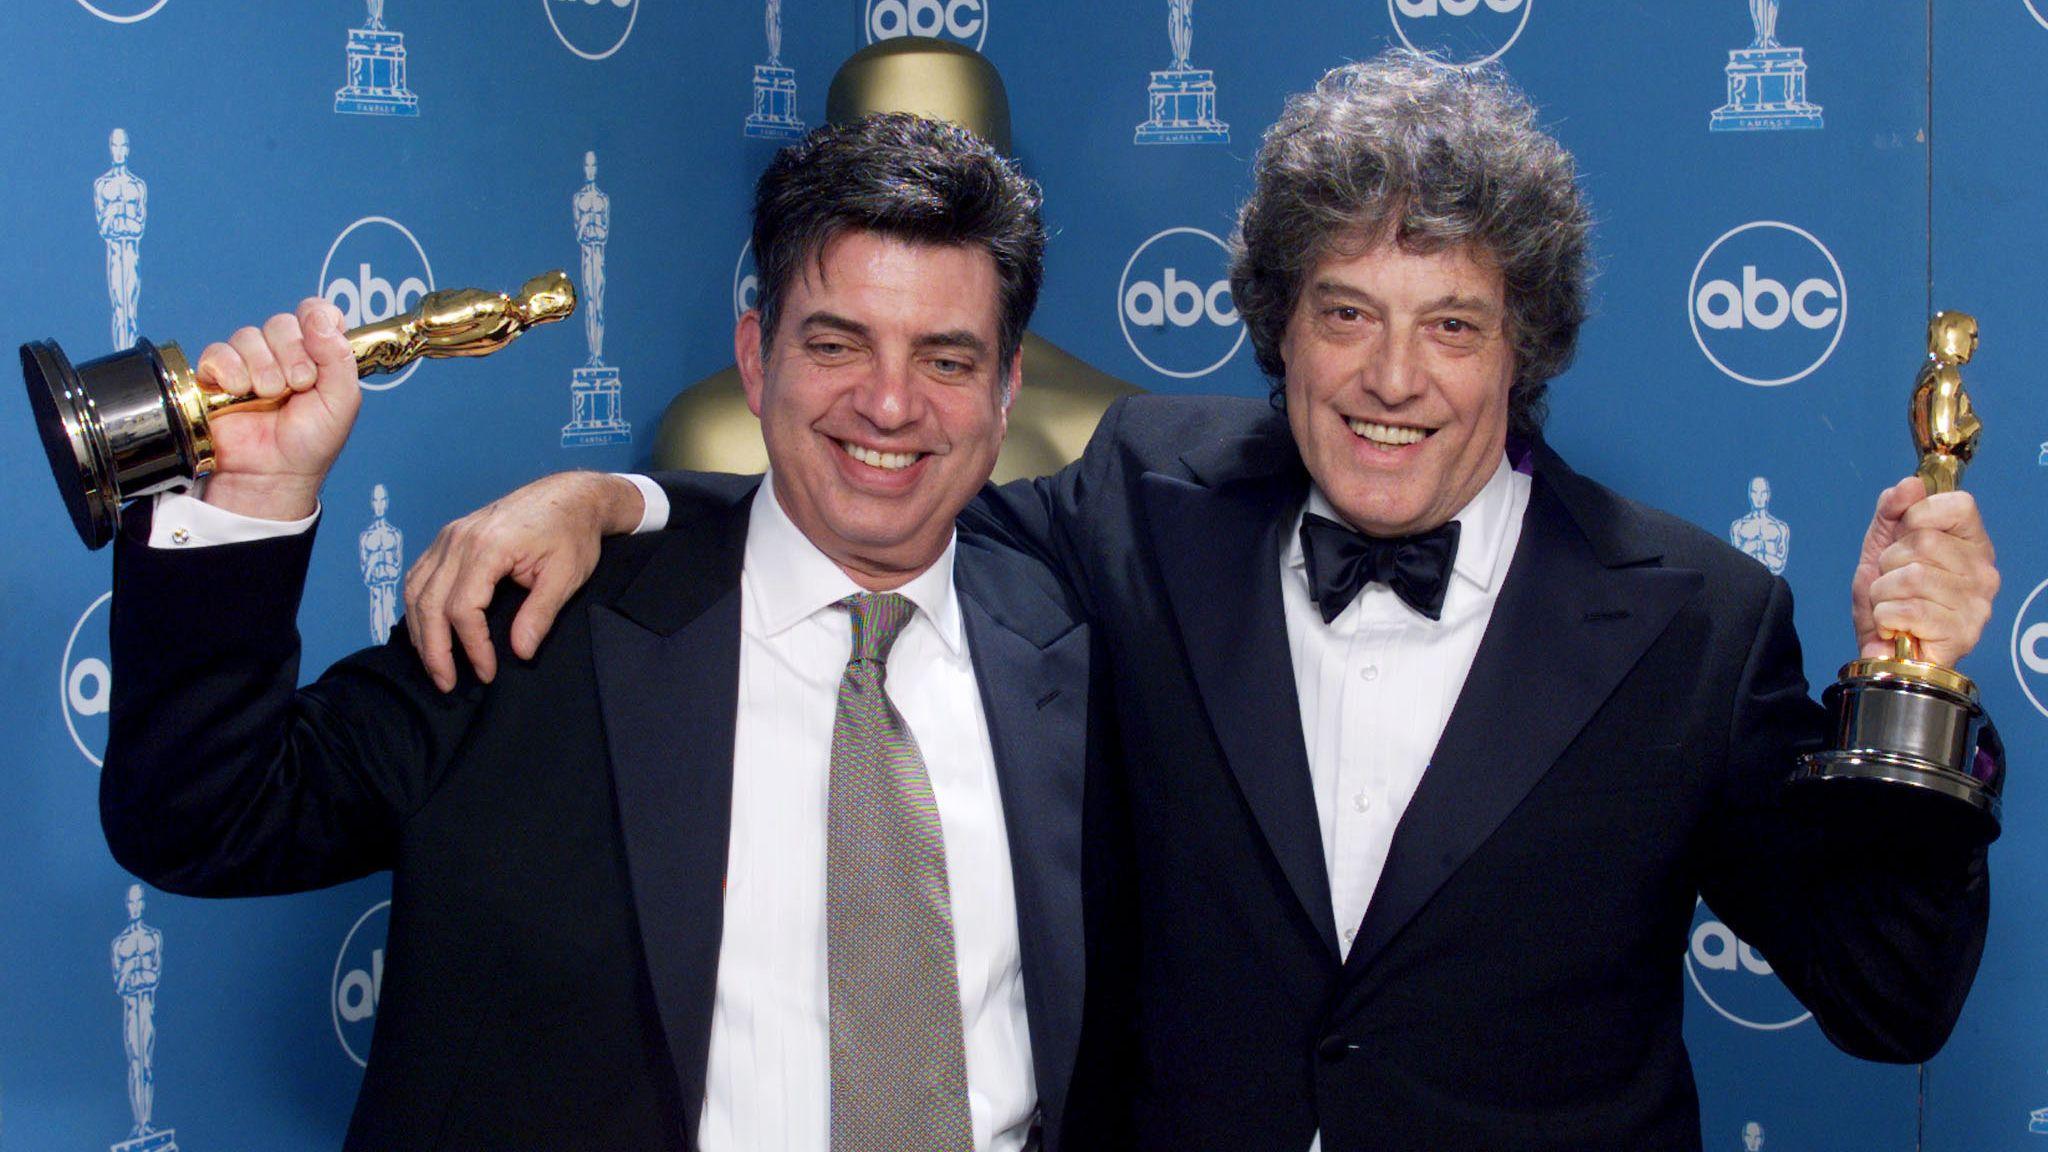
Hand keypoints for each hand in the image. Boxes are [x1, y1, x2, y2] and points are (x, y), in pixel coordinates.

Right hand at [195, 298, 359, 520]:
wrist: (274, 473)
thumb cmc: (310, 443)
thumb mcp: (342, 401)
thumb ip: (339, 356)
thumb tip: (319, 316)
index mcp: (316, 354)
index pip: (316, 312)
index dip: (316, 320)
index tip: (319, 340)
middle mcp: (283, 354)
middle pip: (282, 323)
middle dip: (292, 355)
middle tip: (297, 387)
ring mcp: (249, 363)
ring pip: (249, 336)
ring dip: (264, 369)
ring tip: (269, 397)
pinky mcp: (217, 375)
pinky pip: (218, 352)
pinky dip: (230, 371)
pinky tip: (240, 392)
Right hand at [403, 471, 644, 690]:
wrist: (569, 496)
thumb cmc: (572, 534)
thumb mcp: (566, 576)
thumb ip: (539, 615)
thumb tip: (519, 653)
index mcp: (488, 547)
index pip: (463, 608)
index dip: (472, 647)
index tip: (487, 672)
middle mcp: (459, 539)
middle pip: (429, 602)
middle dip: (435, 649)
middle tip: (447, 683)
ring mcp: (450, 535)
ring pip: (416, 590)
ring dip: (420, 631)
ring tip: (435, 664)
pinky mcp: (448, 537)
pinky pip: (419, 575)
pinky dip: (418, 606)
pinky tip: (427, 630)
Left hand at [1851, 476, 1998, 665]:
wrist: (1882, 647)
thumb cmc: (1889, 594)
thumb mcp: (1882, 543)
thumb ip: (1892, 509)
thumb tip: (1910, 485)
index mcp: (1972, 543)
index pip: (1960, 505)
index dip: (1919, 515)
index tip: (1905, 535)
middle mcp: (1984, 572)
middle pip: (1923, 542)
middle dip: (1889, 562)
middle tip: (1893, 581)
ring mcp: (1977, 604)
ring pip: (1911, 577)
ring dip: (1883, 593)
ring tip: (1892, 604)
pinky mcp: (1962, 634)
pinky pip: (1907, 610)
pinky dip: (1885, 617)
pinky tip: (1895, 626)